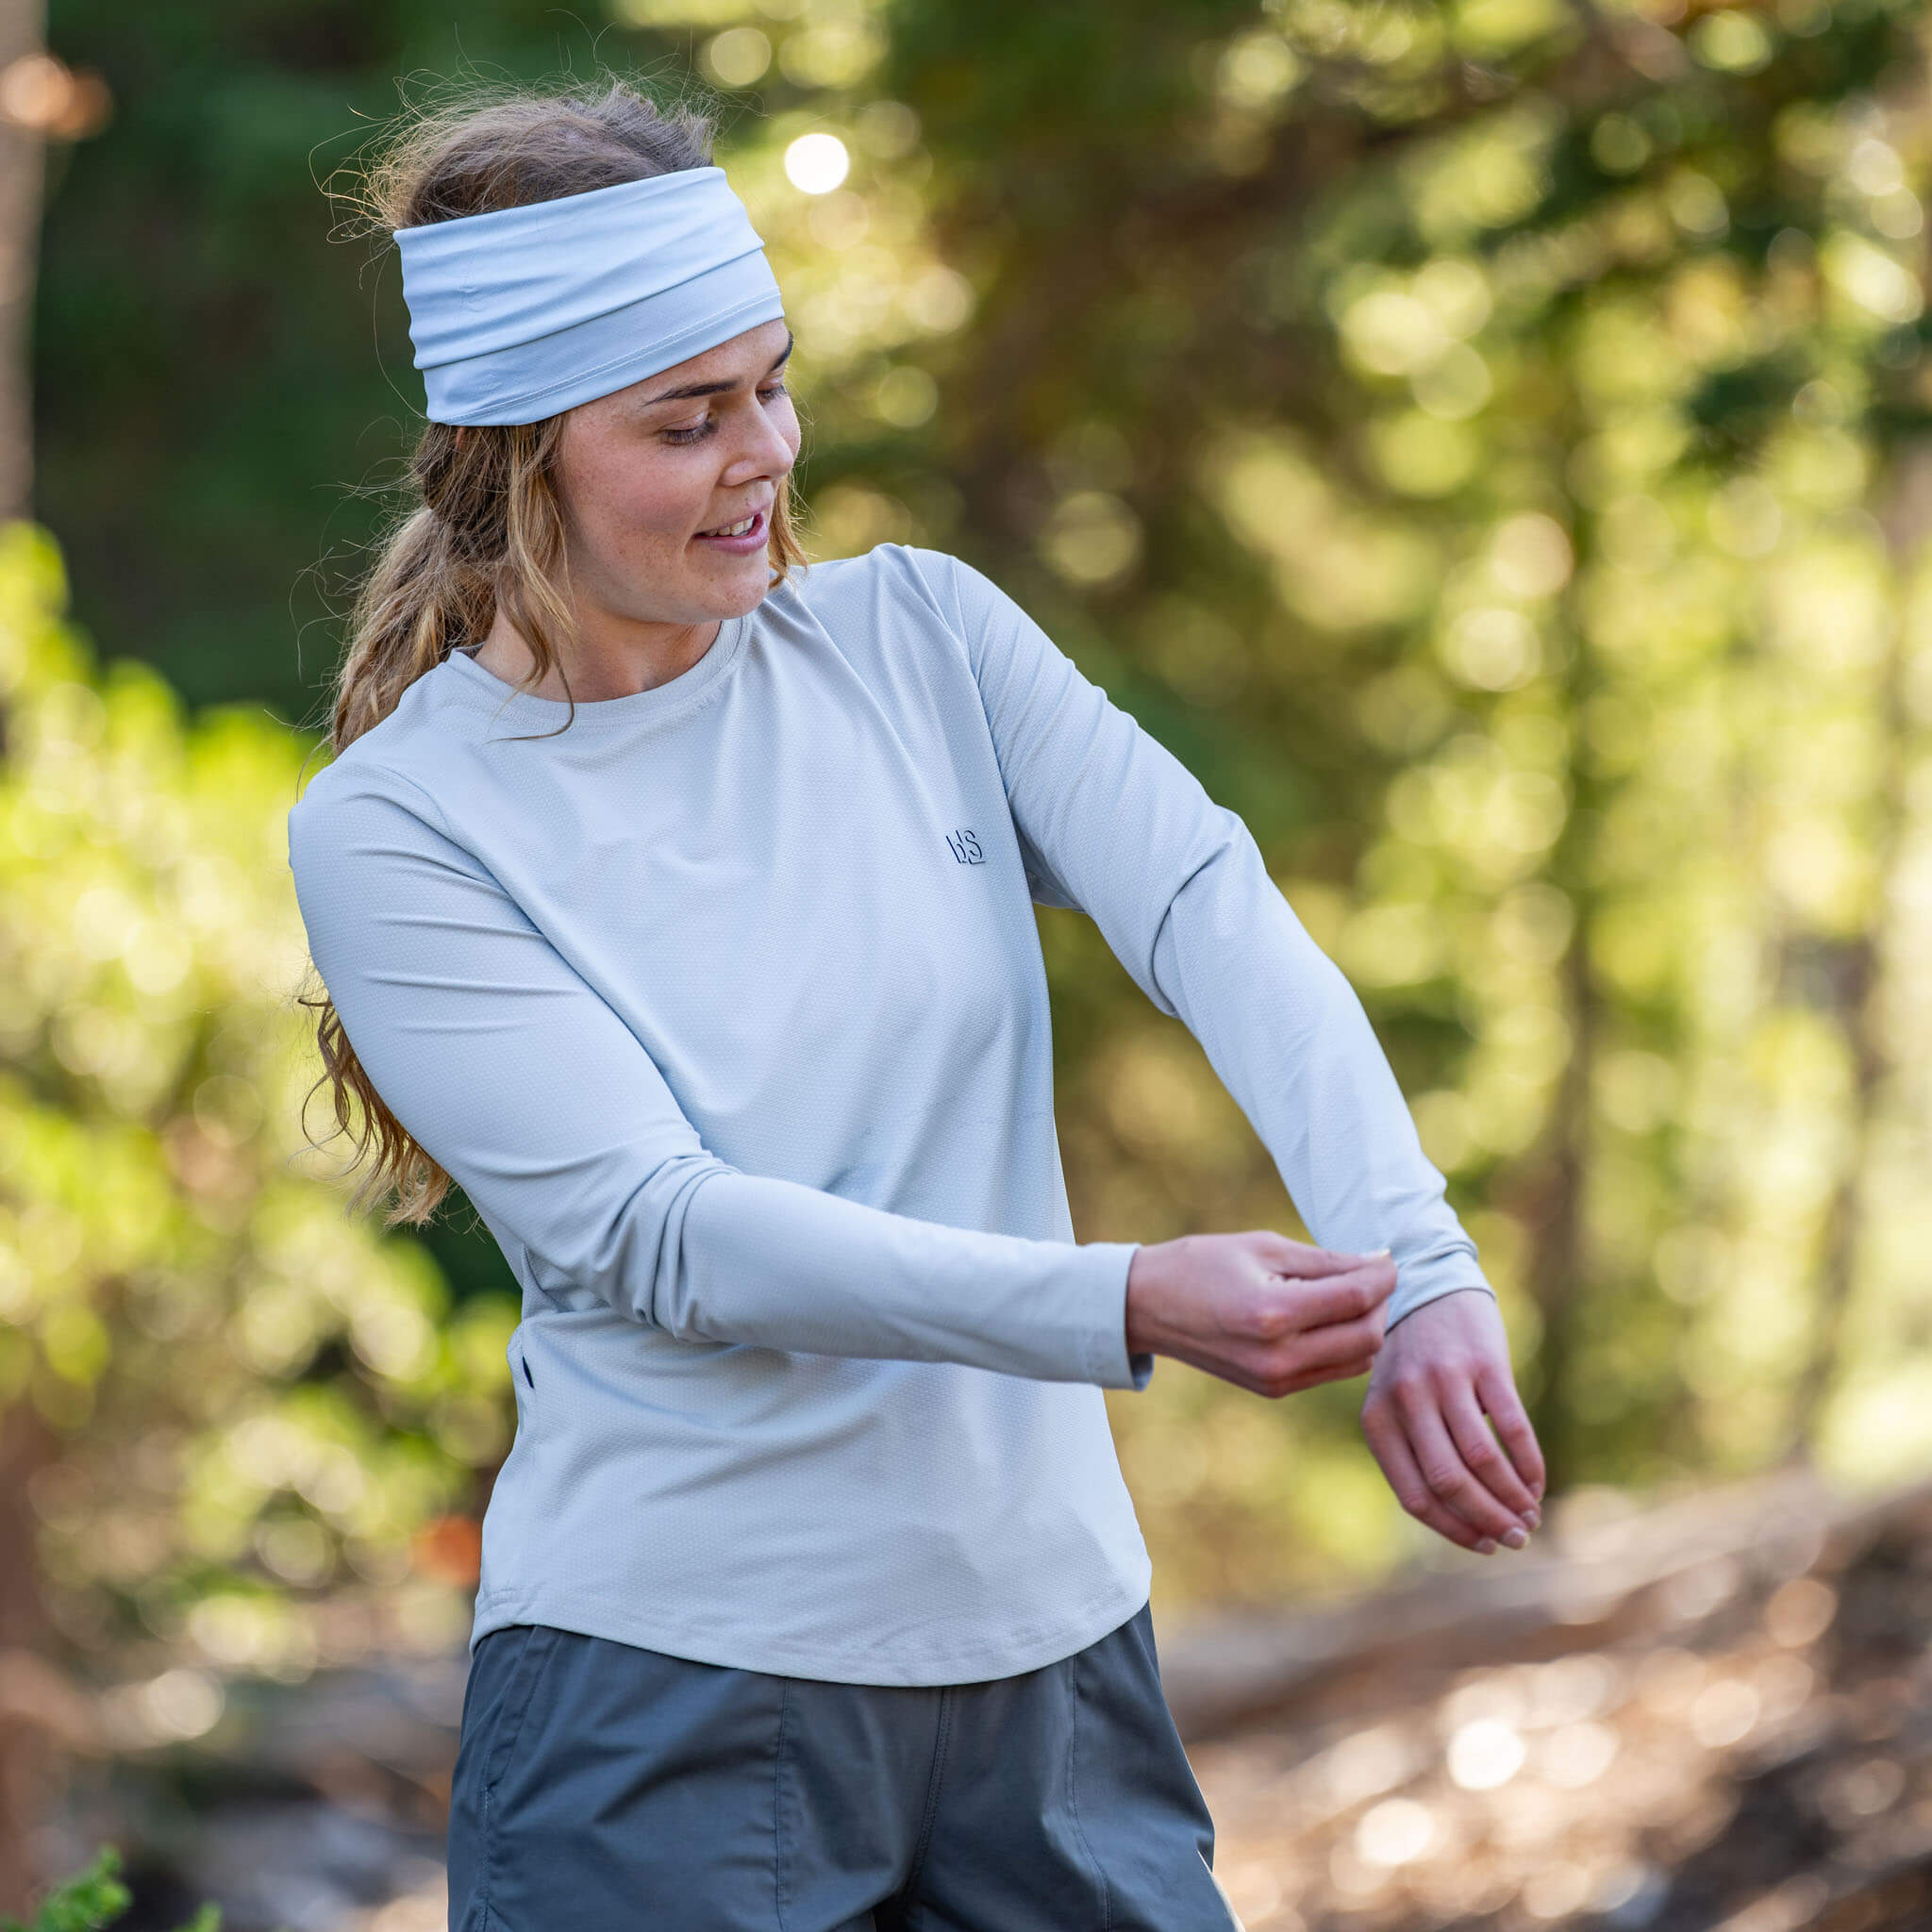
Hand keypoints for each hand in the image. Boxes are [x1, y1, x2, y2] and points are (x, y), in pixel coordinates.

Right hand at [1124, 1231, 1395, 1397]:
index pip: (1355, 1298)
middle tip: (1372, 1272)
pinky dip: (1346, 1343)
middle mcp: (1279, 1356)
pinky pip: (1334, 1371)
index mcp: (1273, 1314)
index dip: (1383, 1274)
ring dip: (1368, 1325)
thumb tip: (1378, 1263)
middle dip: (1381, 1301)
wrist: (1148, 1307)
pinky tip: (1331, 1316)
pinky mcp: (1276, 1389)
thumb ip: (1326, 1261)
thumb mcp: (1263, 1247)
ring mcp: (1277, 1379)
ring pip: (1359, 1359)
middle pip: (1368, 1336)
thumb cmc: (1202, 1264)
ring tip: (1352, 1292)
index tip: (1387, 1256)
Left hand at [1360, 1288, 1544, 1554]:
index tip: (1485, 1545)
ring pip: (1481, 1460)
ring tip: (1530, 1516)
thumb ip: (1411, 1450)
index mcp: (1377, 1419)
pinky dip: (1529, 1465)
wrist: (1429, 1284)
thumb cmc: (1413, 1358)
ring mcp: (1445, 1380)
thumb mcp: (1393, 1401)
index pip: (1415, 1495)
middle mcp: (1406, 1400)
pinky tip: (1537, 1483)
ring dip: (1512, 1498)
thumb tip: (1458, 1519)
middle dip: (1488, 1520)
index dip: (1454, 1529)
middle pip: (1450, 1482)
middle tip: (1517, 1538)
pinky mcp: (1483, 1363)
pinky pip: (1511, 1428)